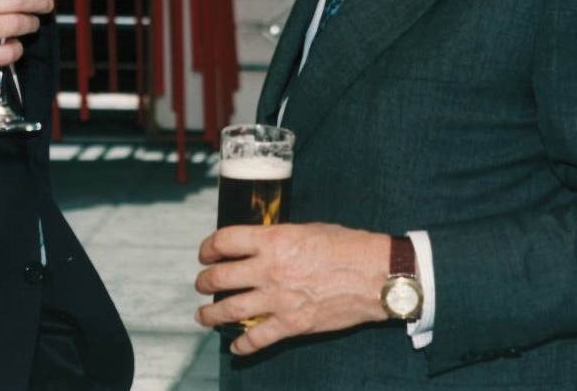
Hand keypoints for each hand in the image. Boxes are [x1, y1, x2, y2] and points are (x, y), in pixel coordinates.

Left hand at [194, 223, 390, 355]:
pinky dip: (242, 345)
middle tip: (202, 283)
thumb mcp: (307, 229)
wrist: (374, 275)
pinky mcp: (291, 324)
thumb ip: (279, 238)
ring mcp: (278, 299)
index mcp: (273, 240)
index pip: (224, 241)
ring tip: (204, 315)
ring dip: (210, 314)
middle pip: (219, 277)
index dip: (208, 247)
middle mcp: (269, 269)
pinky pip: (257, 338)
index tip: (205, 253)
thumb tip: (261, 243)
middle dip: (204, 281)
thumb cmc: (347, 247)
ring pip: (229, 309)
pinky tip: (236, 346)